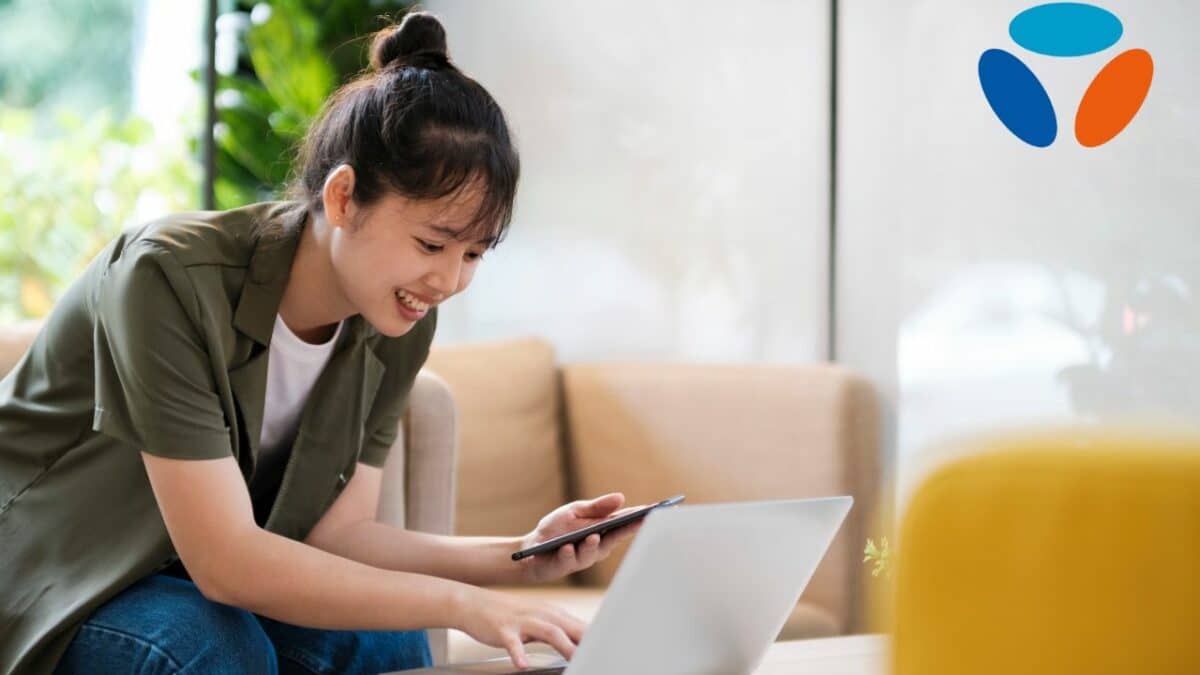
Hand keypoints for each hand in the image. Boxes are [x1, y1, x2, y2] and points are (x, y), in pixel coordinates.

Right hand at [453, 586, 587, 668]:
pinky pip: (512, 643)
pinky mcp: (503, 629)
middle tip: (599, 657)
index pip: (579, 626)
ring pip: (549, 632)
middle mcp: (540, 614)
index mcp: (551, 613)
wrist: (473, 604)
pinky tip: (523, 665)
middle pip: (569, 627)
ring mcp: (522, 620)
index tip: (608, 651)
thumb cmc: (508, 616)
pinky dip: (518, 654)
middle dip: (586, 641)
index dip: (595, 639)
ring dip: (564, 646)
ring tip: (576, 660)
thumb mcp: (536, 620)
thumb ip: (557, 631)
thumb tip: (579, 643)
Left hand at [516, 493, 646, 583]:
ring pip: (592, 552)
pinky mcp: (565, 565)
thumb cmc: (556, 528)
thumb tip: (621, 497)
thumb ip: (596, 507)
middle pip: (615, 537)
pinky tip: (568, 547)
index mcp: (602, 530)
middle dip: (628, 530)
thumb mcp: (575, 511)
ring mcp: (582, 557)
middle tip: (639, 521)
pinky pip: (569, 560)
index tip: (655, 510)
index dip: (640, 518)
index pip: (624, 523)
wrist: (530, 548)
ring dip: (592, 544)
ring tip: (593, 536)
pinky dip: (568, 553)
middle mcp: (597, 546)